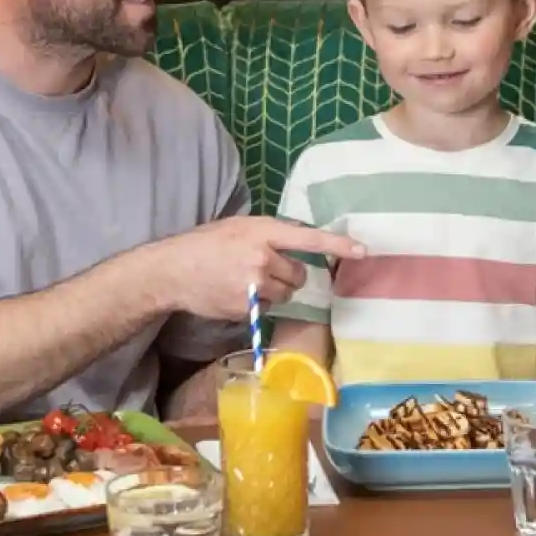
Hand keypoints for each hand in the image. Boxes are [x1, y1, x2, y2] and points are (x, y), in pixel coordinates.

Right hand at [143, 217, 362, 319]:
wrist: (172, 270)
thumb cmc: (206, 243)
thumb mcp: (239, 226)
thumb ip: (271, 233)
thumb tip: (301, 240)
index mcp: (263, 231)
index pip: (309, 239)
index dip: (338, 245)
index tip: (363, 250)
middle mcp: (262, 258)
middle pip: (299, 274)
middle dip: (289, 274)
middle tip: (264, 269)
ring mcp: (254, 286)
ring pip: (285, 294)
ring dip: (274, 290)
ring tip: (246, 281)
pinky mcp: (245, 308)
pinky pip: (265, 308)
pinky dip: (256, 304)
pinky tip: (233, 293)